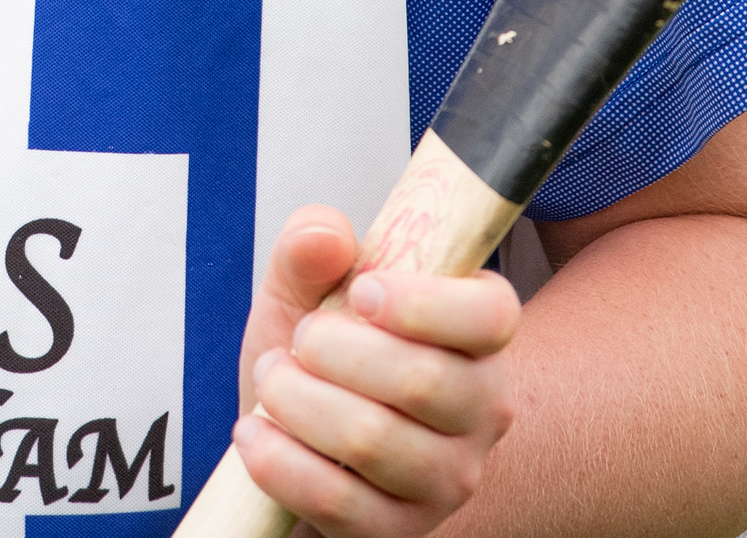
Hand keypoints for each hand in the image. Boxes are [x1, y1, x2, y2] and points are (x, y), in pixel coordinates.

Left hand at [230, 203, 518, 537]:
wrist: (300, 436)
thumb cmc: (320, 353)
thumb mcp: (307, 286)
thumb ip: (311, 244)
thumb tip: (322, 238)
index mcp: (478, 335)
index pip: (490, 318)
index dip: (424, 303)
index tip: (360, 292)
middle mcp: (482, 409)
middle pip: (424, 381)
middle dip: (332, 350)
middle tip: (298, 340)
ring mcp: (447, 478)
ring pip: (373, 440)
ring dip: (296, 401)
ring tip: (272, 381)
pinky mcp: (401, 530)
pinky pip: (337, 500)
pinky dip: (279, 461)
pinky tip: (255, 434)